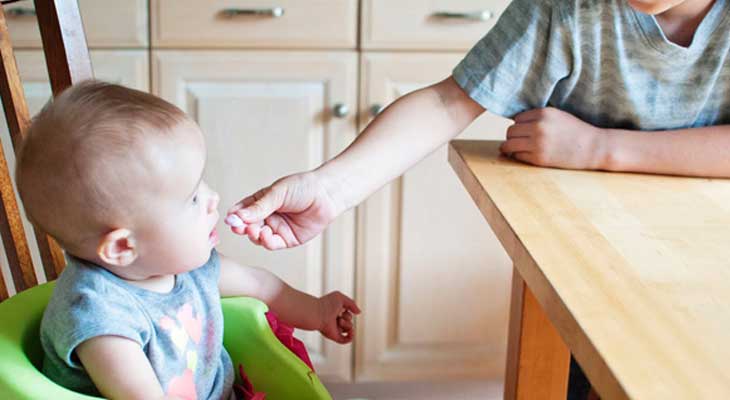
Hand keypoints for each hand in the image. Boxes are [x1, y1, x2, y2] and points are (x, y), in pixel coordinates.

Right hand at [225, 172, 342, 249]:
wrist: (326, 195)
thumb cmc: (302, 187)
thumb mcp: (277, 194)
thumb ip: (258, 207)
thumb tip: (235, 216)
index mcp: (260, 202)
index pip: (242, 211)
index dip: (235, 216)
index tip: (230, 219)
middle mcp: (266, 217)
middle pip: (247, 226)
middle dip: (242, 228)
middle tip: (238, 228)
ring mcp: (276, 229)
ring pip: (257, 237)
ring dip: (253, 235)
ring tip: (254, 230)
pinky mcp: (287, 240)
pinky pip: (272, 244)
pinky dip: (266, 242)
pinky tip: (266, 235)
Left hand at [317, 291, 360, 343]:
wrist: (318, 314)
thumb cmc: (327, 304)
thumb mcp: (341, 298)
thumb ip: (352, 303)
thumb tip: (359, 313)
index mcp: (335, 312)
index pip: (347, 312)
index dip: (347, 309)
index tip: (340, 307)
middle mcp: (335, 321)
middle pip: (349, 321)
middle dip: (347, 317)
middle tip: (338, 314)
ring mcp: (335, 329)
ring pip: (349, 329)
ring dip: (347, 324)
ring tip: (339, 321)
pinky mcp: (334, 336)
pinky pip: (346, 340)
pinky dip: (351, 336)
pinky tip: (351, 331)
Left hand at [500, 107, 607, 169]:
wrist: (593, 148)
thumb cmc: (575, 131)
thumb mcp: (558, 116)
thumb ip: (538, 117)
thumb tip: (514, 122)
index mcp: (543, 113)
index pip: (517, 118)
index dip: (520, 125)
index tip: (524, 131)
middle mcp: (538, 127)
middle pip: (510, 131)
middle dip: (513, 137)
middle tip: (518, 141)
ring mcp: (537, 144)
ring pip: (509, 144)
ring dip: (510, 148)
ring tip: (513, 150)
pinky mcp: (538, 158)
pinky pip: (517, 156)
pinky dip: (518, 156)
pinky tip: (526, 156)